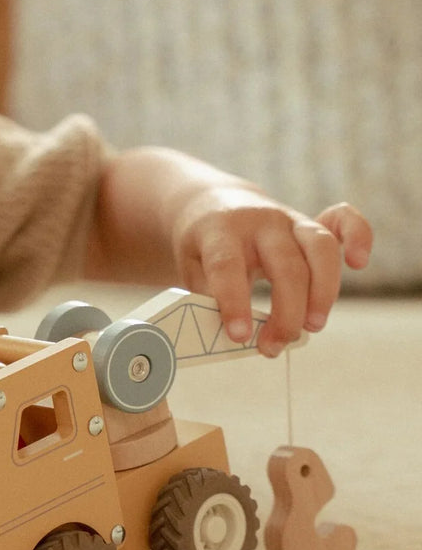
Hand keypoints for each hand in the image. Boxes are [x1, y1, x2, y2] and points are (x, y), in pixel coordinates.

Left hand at [172, 192, 371, 354]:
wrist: (212, 204)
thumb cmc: (203, 246)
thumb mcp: (190, 268)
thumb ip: (210, 298)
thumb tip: (237, 338)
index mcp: (219, 230)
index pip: (227, 265)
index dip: (234, 302)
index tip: (239, 336)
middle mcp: (259, 221)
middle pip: (284, 264)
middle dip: (286, 312)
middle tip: (273, 346)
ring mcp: (288, 219)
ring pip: (319, 248)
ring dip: (323, 292)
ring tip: (312, 327)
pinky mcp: (310, 222)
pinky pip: (343, 221)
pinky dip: (359, 236)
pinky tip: (358, 262)